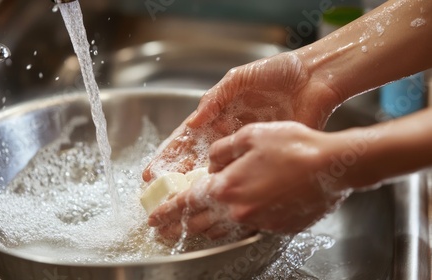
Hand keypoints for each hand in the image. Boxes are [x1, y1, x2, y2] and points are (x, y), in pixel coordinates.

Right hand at [142, 52, 342, 181]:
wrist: (312, 80)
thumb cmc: (276, 73)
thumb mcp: (239, 79)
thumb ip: (215, 99)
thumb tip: (192, 122)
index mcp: (218, 114)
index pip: (186, 139)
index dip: (169, 156)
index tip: (152, 172)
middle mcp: (227, 133)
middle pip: (196, 159)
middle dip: (177, 177)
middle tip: (162, 196)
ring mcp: (245, 146)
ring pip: (216, 170)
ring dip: (199, 186)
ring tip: (182, 203)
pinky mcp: (264, 154)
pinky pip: (243, 173)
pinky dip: (230, 186)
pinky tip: (218, 199)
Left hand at [148, 122, 350, 236]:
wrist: (333, 166)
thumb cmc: (293, 146)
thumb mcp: (250, 135)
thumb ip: (222, 150)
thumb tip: (210, 161)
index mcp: (226, 186)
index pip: (186, 203)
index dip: (166, 211)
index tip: (152, 218)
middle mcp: (238, 209)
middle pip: (198, 224)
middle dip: (177, 228)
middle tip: (163, 232)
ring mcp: (257, 221)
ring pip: (220, 231)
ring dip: (200, 232)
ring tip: (188, 232)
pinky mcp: (275, 227)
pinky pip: (244, 230)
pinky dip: (229, 228)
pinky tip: (227, 224)